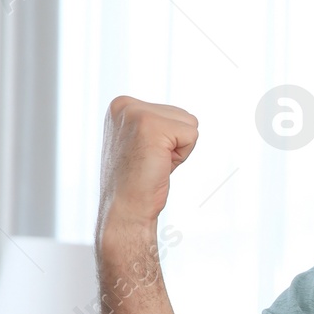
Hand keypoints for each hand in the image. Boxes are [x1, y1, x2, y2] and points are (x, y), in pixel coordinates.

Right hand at [97, 96, 198, 239]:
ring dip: (179, 149)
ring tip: (155, 162)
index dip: (168, 139)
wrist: (126, 208)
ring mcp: (136, 114)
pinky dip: (182, 155)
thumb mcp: (141, 141)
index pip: (171, 112)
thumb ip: (156, 123)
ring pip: (189, 123)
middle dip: (175, 143)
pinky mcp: (151, 126)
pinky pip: (192, 135)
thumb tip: (185, 118)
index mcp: (121, 106)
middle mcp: (125, 106)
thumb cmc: (136, 181)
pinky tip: (159, 165)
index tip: (146, 155)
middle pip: (182, 115)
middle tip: (152, 161)